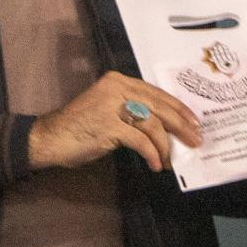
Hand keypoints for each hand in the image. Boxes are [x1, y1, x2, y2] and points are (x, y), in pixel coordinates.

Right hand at [27, 72, 200, 173]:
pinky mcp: (109, 125)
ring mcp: (112, 105)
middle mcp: (117, 88)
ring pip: (153, 124)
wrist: (51, 137)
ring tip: (170, 160)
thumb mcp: (109, 110)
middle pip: (159, 106)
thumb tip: (164, 128)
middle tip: (195, 140)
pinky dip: (151, 154)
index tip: (194, 122)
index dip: (178, 108)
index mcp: (119, 81)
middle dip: (181, 125)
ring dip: (165, 146)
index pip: (157, 93)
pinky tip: (155, 165)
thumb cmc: (80, 127)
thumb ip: (133, 111)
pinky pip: (140, 141)